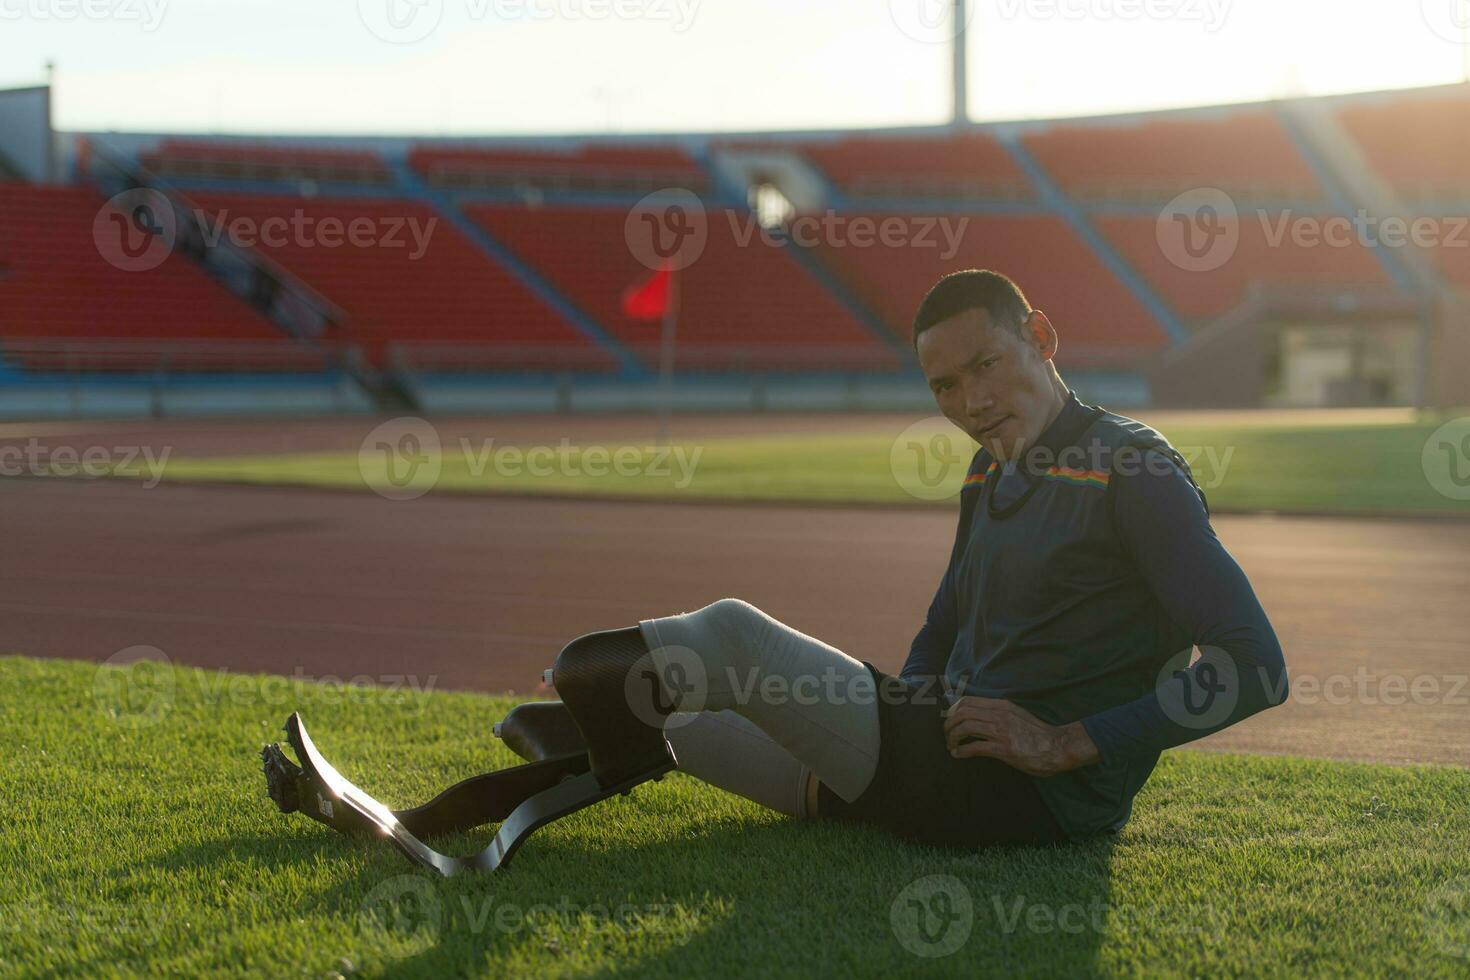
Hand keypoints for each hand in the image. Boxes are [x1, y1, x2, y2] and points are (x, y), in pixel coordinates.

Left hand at [942, 697, 1100, 776]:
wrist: (1057, 746)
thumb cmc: (1037, 734)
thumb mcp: (1016, 715)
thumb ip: (999, 714)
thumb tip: (980, 718)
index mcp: (1001, 705)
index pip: (967, 700)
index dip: (953, 710)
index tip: (950, 720)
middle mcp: (999, 714)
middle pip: (962, 712)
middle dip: (949, 724)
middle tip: (947, 735)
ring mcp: (1001, 731)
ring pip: (964, 727)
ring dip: (952, 738)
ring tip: (951, 746)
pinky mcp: (1003, 748)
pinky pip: (974, 747)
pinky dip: (961, 751)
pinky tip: (959, 755)